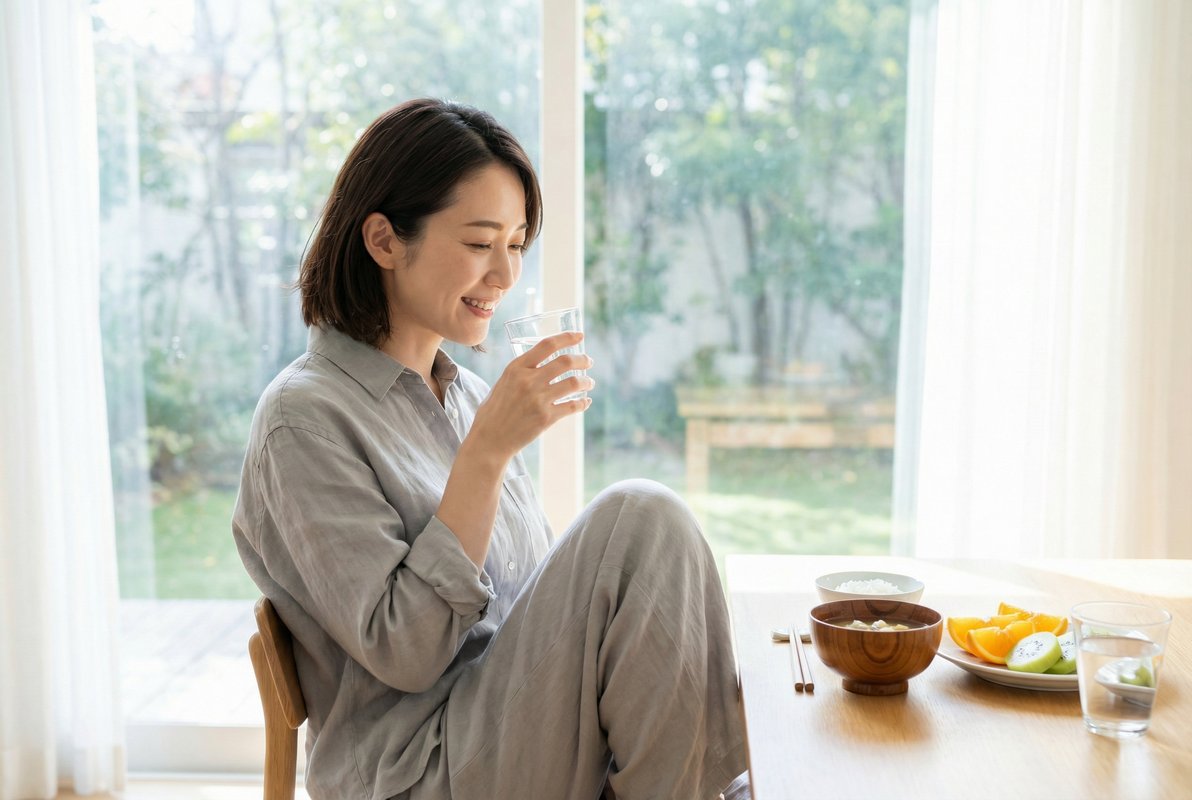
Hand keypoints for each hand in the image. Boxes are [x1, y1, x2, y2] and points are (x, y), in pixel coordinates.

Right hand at [469, 331, 594, 460]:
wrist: (490, 440)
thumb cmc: (494, 411)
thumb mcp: (503, 383)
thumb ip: (522, 373)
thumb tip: (544, 364)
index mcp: (516, 368)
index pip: (547, 345)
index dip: (566, 338)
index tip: (579, 335)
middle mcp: (528, 380)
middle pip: (565, 362)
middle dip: (582, 359)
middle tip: (588, 361)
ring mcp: (538, 399)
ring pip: (574, 383)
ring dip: (586, 381)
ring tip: (589, 382)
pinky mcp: (546, 418)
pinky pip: (573, 406)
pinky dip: (583, 403)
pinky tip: (585, 402)